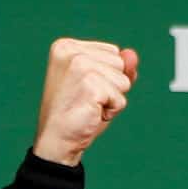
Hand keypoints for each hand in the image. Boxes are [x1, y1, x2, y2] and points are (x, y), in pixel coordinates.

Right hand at [32, 39, 138, 166]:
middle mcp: (71, 51)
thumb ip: (117, 67)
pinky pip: (121, 98)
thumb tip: (131, 55)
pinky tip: (91, 113)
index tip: (83, 89)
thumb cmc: (75, 113)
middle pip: (120, 62)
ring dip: (111, 98)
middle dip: (111, 86)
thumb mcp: (98, 84)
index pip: (112, 52)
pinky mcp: (90, 84)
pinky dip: (111, 111)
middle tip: (86, 99)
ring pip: (124, 79)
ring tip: (88, 106)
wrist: (56, 141)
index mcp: (67, 46)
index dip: (106, 76)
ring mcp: (80, 66)